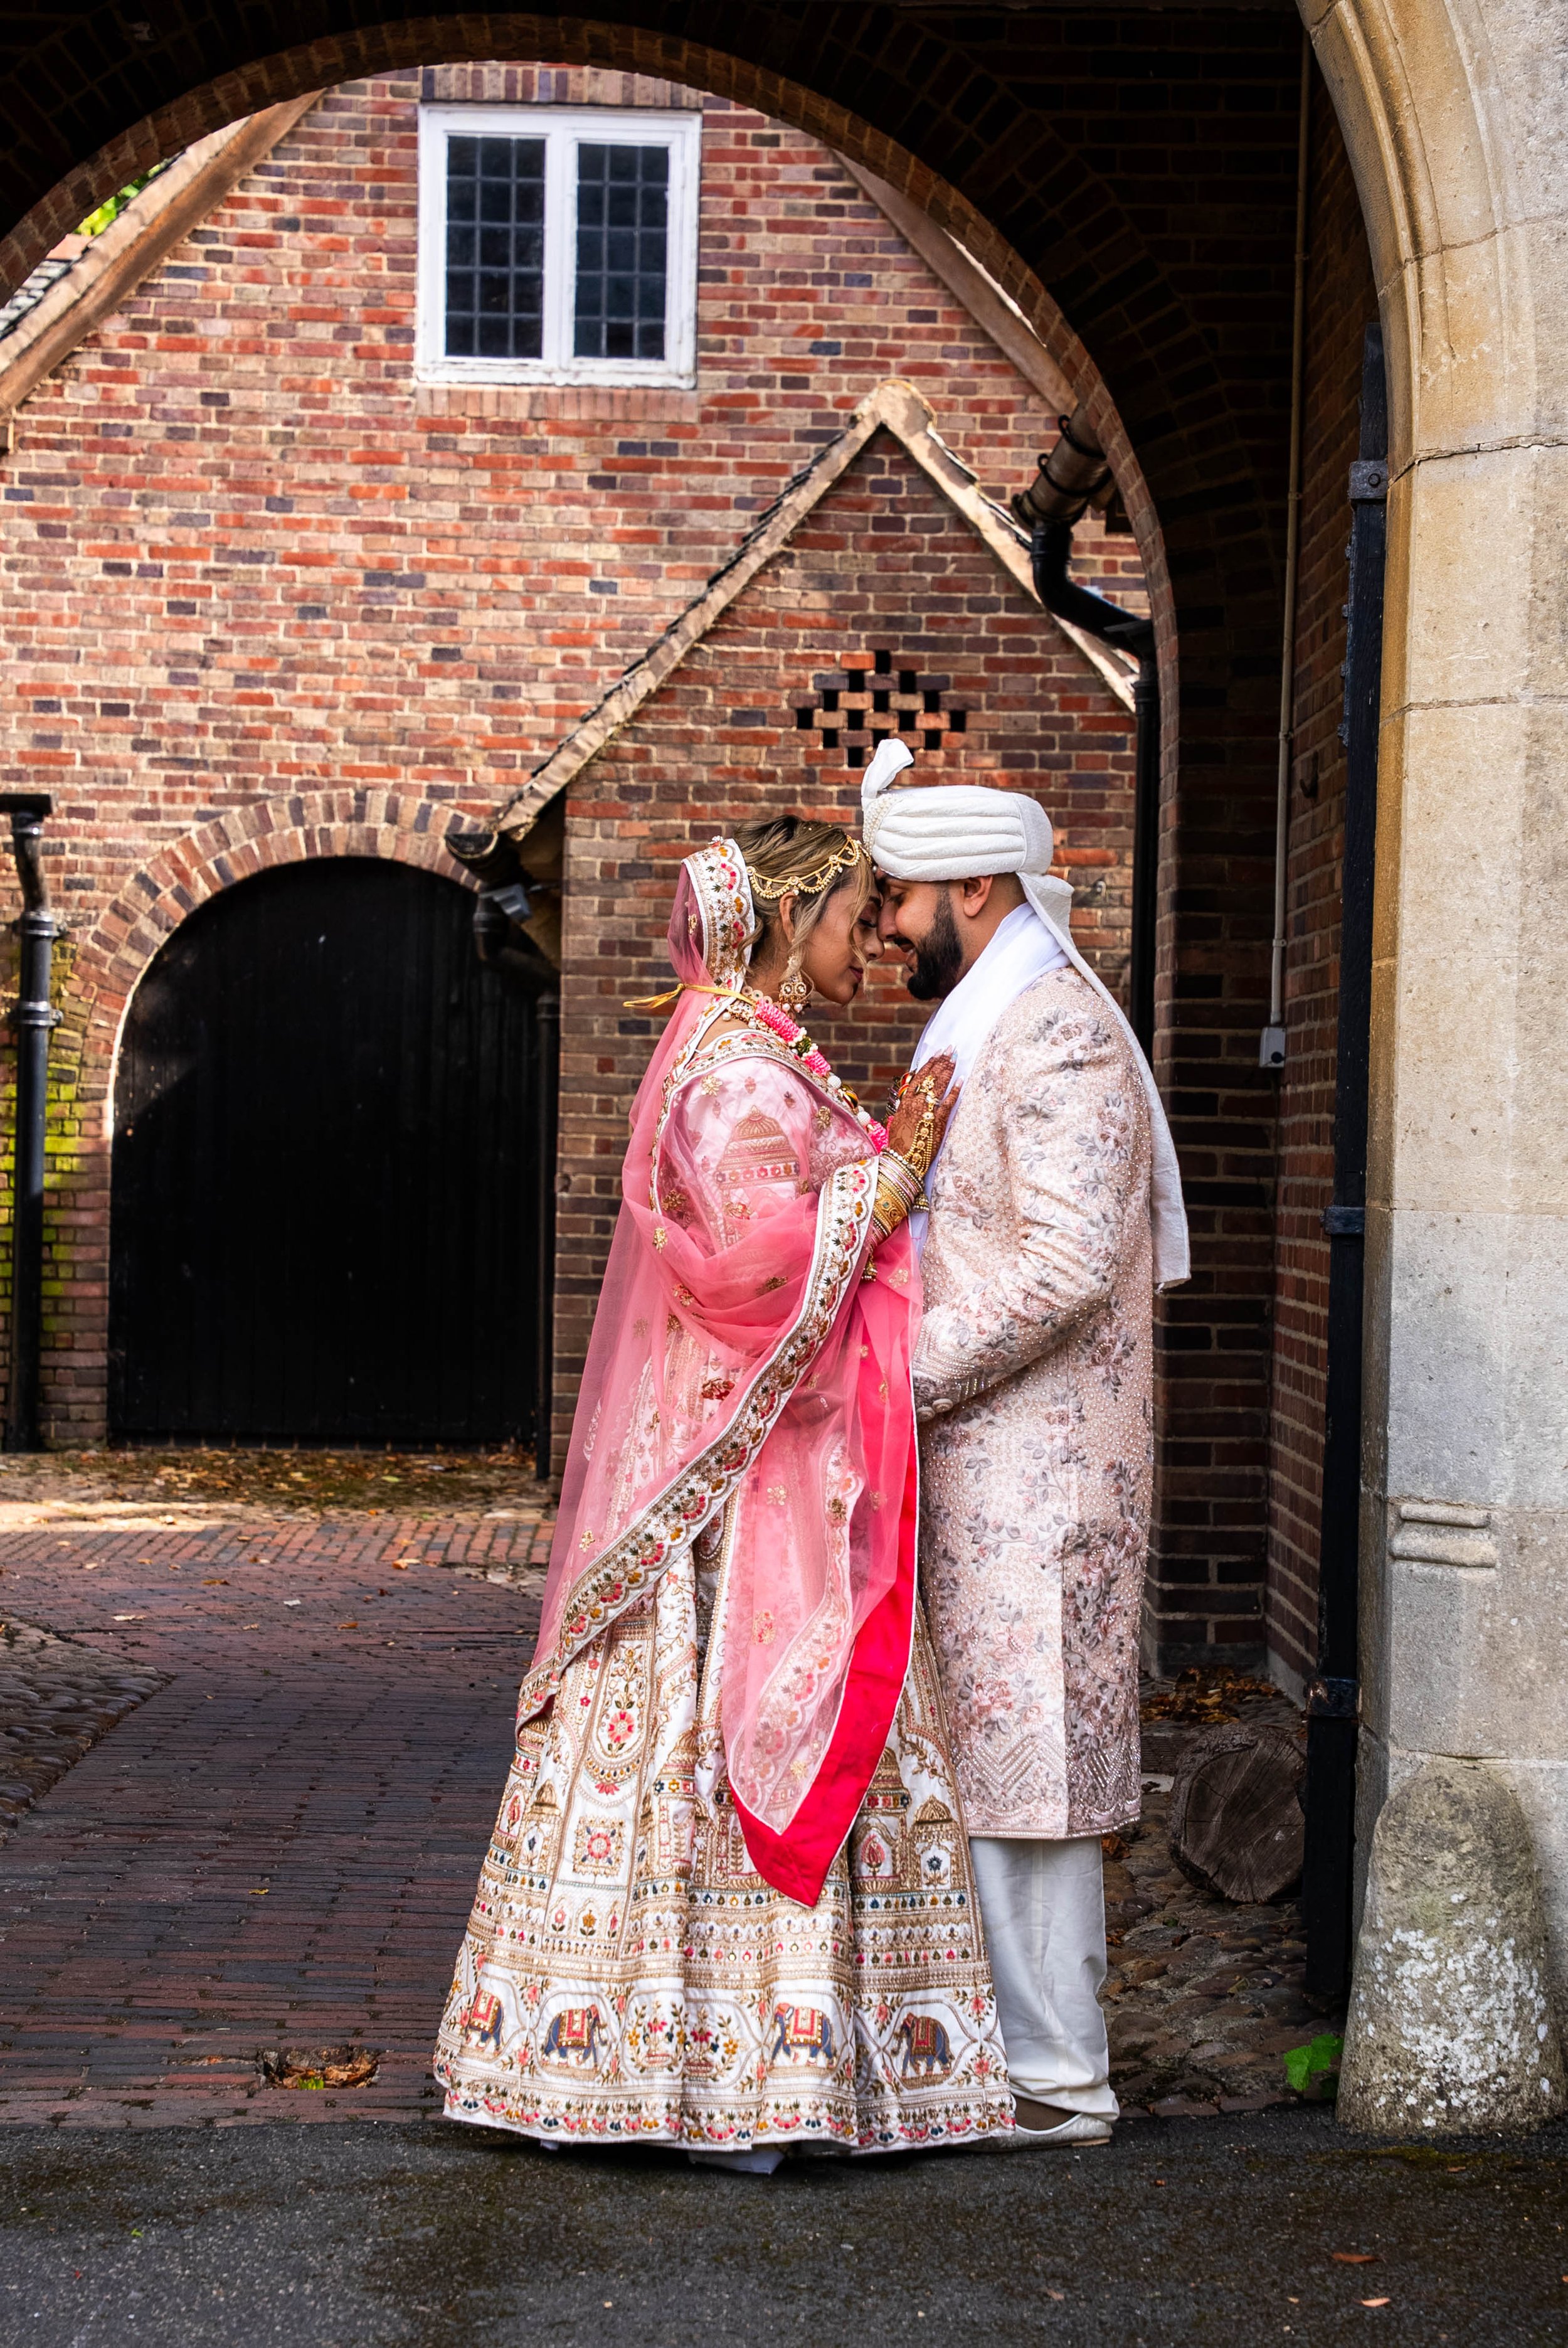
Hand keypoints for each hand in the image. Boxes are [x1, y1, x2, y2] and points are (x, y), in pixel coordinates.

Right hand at [884, 1052, 958, 1171]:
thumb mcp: (898, 1122)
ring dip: (947, 1070)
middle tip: (950, 1049)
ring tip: (955, 1058)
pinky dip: (955, 1090)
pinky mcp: (938, 1121)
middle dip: (941, 1061)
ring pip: (938, 1085)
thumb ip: (905, 1108)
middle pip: (930, 1076)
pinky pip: (948, 1102)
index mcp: (905, 1102)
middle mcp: (915, 1102)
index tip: (937, 1053)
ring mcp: (927, 1110)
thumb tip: (908, 1100)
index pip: (919, 1077)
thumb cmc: (899, 1144)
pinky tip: (961, 1080)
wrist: (902, 1160)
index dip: (929, 1063)